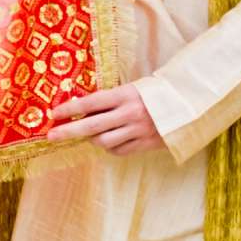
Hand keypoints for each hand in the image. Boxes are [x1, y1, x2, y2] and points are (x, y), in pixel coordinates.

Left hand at [49, 84, 164, 155]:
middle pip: (90, 126)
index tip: (54, 114)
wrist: (188, 104)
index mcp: (125, 95)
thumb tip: (82, 112)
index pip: (90, 103)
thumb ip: (110, 101)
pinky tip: (110, 141)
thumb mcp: (132, 89)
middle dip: (68, 132)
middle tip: (51, 136)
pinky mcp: (146, 144)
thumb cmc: (155, 94)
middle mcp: (129, 114)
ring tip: (90, 134)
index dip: (69, 109)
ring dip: (92, 139)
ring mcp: (138, 131)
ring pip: (103, 142)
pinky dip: (110, 147)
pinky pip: (119, 150)